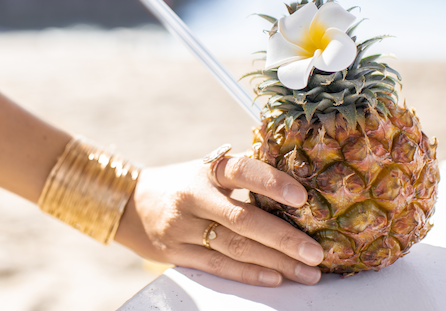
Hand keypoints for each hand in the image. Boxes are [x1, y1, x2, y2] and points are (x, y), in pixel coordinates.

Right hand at [114, 154, 323, 286]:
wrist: (130, 204)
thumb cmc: (181, 183)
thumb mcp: (206, 168)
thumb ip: (242, 172)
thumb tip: (295, 172)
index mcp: (205, 171)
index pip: (240, 171)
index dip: (271, 182)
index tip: (301, 197)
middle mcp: (193, 197)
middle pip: (242, 219)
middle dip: (284, 238)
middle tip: (316, 251)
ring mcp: (183, 228)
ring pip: (235, 248)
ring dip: (275, 262)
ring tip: (307, 271)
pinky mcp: (177, 254)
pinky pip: (219, 266)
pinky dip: (249, 274)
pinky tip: (275, 278)